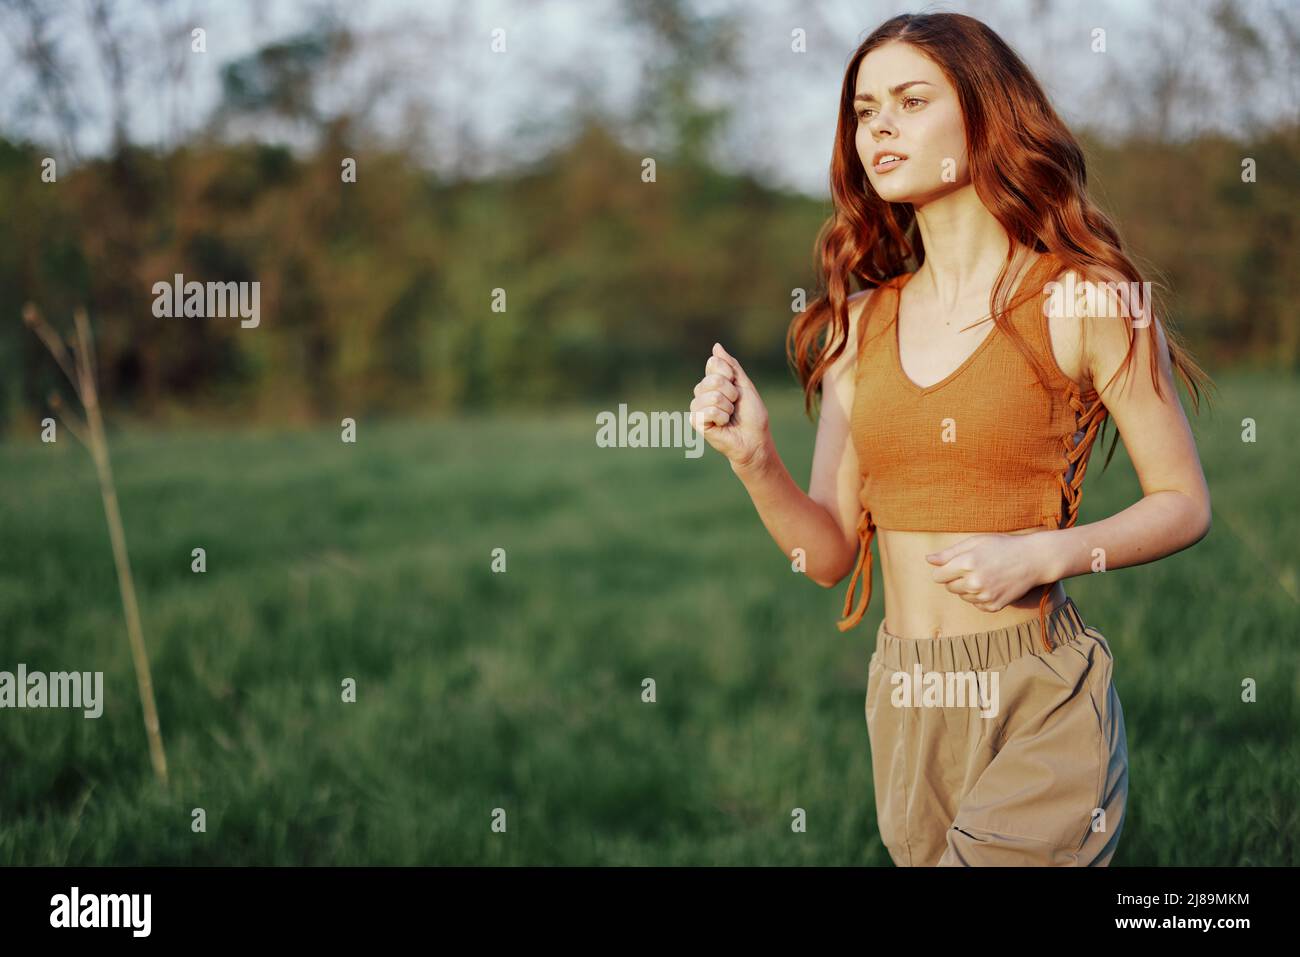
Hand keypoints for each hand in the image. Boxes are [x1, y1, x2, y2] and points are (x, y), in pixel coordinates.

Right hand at [690, 342, 771, 473]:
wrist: (754, 440)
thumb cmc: (752, 415)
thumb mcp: (745, 385)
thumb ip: (731, 366)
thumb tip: (716, 346)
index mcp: (713, 382)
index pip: (713, 363)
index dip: (729, 373)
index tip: (737, 387)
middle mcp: (703, 392)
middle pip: (713, 379)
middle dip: (731, 393)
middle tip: (735, 405)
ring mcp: (697, 406)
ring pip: (712, 396)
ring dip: (728, 407)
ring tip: (729, 416)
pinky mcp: (696, 421)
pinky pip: (709, 410)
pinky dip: (722, 417)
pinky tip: (722, 425)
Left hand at [924, 532, 1052, 610]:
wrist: (1033, 559)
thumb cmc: (1002, 546)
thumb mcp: (975, 542)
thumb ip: (949, 553)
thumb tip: (928, 560)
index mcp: (967, 563)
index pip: (938, 576)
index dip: (944, 570)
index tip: (954, 565)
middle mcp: (974, 582)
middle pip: (949, 587)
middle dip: (955, 578)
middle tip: (973, 567)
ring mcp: (985, 596)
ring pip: (962, 596)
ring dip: (967, 588)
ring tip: (984, 574)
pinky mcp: (994, 606)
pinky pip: (976, 604)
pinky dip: (980, 597)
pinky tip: (992, 584)